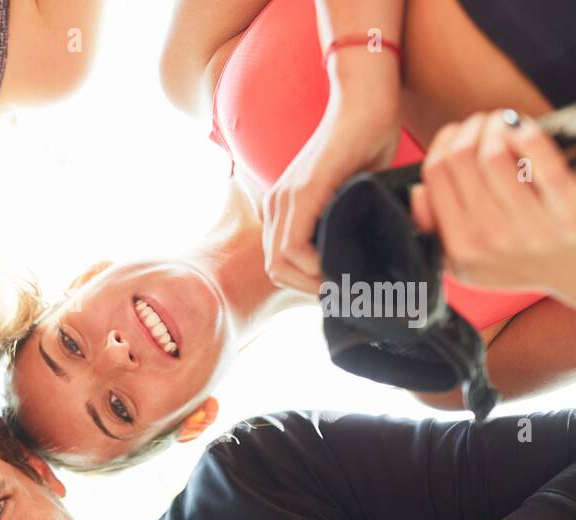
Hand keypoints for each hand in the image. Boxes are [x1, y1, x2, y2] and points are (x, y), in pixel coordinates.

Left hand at [263, 75, 402, 292]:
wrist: (368, 101)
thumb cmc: (366, 145)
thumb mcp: (351, 196)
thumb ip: (343, 225)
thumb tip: (358, 262)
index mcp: (284, 208)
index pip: (280, 264)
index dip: (305, 284)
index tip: (337, 288)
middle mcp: (277, 205)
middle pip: (276, 269)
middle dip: (307, 289)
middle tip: (342, 294)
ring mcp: (286, 198)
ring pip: (280, 263)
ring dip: (310, 282)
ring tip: (343, 284)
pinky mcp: (304, 190)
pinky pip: (294, 244)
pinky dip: (312, 264)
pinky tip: (337, 266)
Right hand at [411, 110, 575, 307]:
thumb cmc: (521, 261)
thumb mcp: (466, 264)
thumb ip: (434, 230)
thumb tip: (418, 191)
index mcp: (460, 248)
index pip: (435, 178)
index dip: (441, 144)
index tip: (452, 135)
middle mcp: (491, 238)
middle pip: (460, 160)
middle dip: (467, 129)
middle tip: (478, 123)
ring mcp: (530, 225)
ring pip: (493, 155)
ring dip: (495, 125)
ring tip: (500, 121)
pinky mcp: (567, 208)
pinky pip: (538, 158)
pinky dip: (526, 133)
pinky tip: (523, 128)